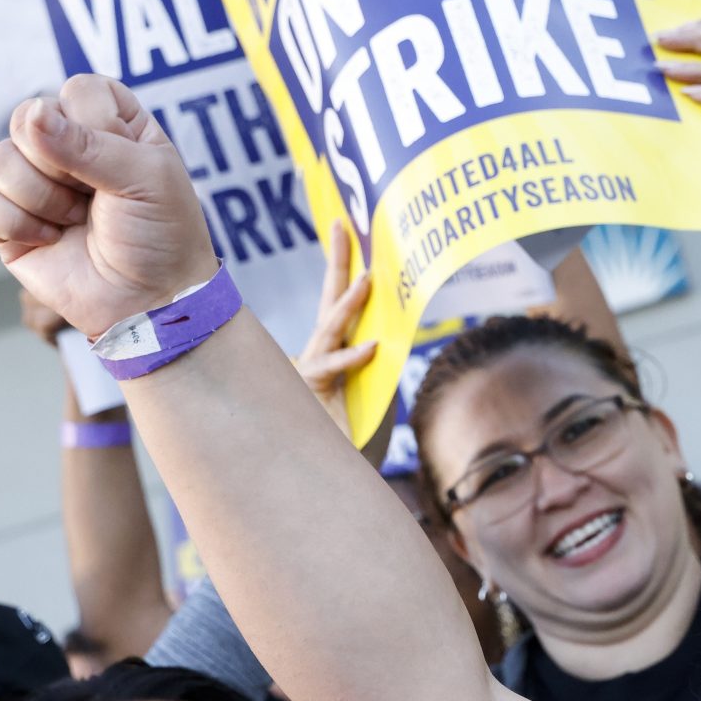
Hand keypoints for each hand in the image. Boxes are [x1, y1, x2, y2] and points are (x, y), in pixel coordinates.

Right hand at [0, 75, 218, 337]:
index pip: (78, 89)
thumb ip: (89, 142)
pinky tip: (52, 240)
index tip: (119, 158)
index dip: (91, 122)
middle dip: (60, 164)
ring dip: (43, 198)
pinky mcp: (10, 223)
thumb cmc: (162, 237)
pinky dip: (20, 226)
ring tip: (76, 221)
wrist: (150, 304)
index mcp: (112, 124)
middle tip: (93, 195)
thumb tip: (32, 116)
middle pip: (28, 118)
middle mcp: (69, 147)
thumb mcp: (146, 178)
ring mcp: (36, 184)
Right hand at [296, 229, 378, 432]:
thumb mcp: (371, 398)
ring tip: (367, 278)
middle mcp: (316, 355)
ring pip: (330, 329)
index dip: (344, 267)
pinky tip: (373, 346)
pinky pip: (333, 369)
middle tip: (342, 223)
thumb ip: (378, 369)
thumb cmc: (350, 442)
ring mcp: (309, 372)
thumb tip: (391, 339)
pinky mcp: (311, 393)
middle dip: (337, 260)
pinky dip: (353, 358)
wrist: (324, 477)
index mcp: (329, 352)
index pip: (338, 303)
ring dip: (349, 302)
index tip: (347, 230)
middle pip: (330, 300)